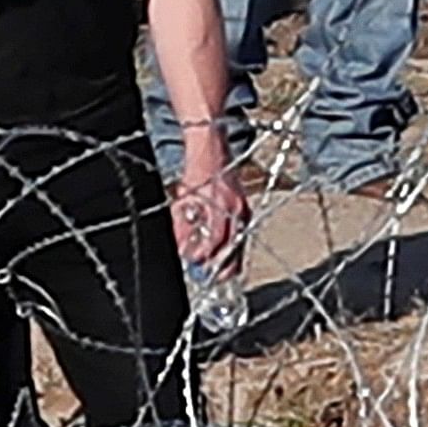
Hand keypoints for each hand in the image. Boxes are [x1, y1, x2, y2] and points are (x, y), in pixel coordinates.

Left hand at [172, 155, 248, 270]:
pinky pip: (240, 236)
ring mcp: (245, 211)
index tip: (194, 261)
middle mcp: (238, 210)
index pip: (216, 240)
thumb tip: (182, 248)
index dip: (204, 254)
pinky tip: (221, 252)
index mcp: (223, 206)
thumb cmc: (198, 172)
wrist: (212, 151)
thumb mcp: (184, 199)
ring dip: (227, 260)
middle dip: (221, 267)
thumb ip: (182, 225)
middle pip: (234, 249)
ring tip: (213, 268)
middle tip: (208, 275)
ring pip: (240, 245)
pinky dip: (231, 247)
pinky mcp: (245, 211)